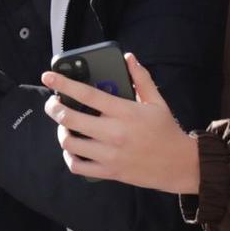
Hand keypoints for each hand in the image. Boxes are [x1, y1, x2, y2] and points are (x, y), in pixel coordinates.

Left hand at [42, 54, 198, 193]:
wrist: (180, 165)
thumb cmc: (167, 131)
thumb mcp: (157, 102)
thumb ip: (140, 79)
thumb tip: (128, 58)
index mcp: (125, 112)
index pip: (88, 94)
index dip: (64, 84)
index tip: (49, 76)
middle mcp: (115, 133)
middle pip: (70, 119)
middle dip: (54, 108)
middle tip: (53, 103)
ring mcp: (110, 155)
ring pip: (70, 143)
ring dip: (61, 132)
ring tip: (64, 125)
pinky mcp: (110, 172)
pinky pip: (77, 166)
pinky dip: (69, 157)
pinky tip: (72, 149)